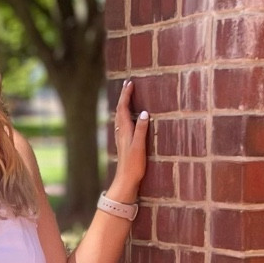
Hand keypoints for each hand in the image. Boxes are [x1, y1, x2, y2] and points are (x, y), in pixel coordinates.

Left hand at [110, 80, 148, 200]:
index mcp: (124, 130)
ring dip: (123, 104)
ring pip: (120, 116)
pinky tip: (126, 118)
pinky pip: (122, 123)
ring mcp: (121, 137)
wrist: (126, 179)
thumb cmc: (133, 164)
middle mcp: (121, 132)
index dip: (126, 95)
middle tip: (127, 84)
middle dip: (123, 96)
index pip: (123, 108)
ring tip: (126, 96)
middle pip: (120, 110)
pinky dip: (124, 114)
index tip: (130, 83)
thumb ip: (141, 130)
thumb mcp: (139, 146)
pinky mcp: (124, 142)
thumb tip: (144, 113)